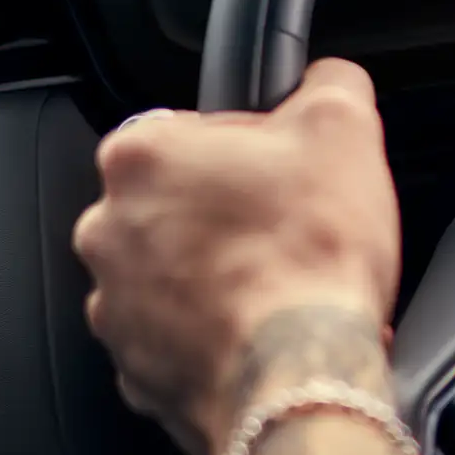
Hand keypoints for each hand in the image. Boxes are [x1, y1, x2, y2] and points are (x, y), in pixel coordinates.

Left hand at [72, 59, 401, 454]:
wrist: (299, 373)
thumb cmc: (309, 256)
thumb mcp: (345, 128)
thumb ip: (330, 84)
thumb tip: (329, 81)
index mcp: (142, 156)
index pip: (195, 127)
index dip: (255, 146)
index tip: (291, 170)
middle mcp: (109, 229)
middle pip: (181, 203)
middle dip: (234, 214)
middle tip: (296, 229)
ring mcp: (115, 305)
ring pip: (177, 273)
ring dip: (224, 275)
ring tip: (288, 287)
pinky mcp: (136, 369)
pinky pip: (180, 338)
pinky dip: (219, 335)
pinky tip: (270, 332)